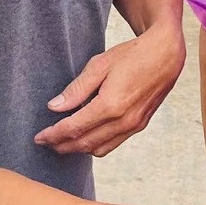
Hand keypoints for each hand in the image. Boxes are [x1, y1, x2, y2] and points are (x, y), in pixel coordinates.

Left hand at [36, 23, 185, 156]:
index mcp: (110, 105)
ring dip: (78, 149)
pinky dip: (95, 146)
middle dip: (61, 145)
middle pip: (84, 143)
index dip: (53, 135)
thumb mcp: (100, 65)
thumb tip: (55, 106)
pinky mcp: (139, 126)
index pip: (74, 128)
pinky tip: (85, 137)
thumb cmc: (132, 55)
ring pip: (99, 149)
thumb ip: (77, 89)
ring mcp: (133, 126)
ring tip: (62, 142)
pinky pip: (113, 144)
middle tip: (45, 143)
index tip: (38, 137)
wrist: (166, 55)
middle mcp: (123, 121)